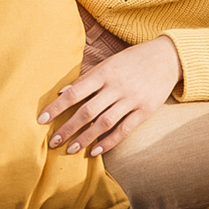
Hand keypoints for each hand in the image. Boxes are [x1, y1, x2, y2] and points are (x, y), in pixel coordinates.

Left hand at [39, 38, 181, 156]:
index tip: (41, 121)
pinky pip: (124, 129)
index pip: (74, 92)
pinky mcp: (145, 111)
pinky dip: (109, 142)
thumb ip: (87, 79)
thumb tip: (62, 92)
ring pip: (104, 123)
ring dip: (85, 138)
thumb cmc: (132, 60)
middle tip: (53, 142)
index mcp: (104, 72)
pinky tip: (95, 151)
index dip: (56, 107)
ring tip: (70, 149)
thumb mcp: (108, 63)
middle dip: (68, 128)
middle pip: (87, 111)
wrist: (167, 57)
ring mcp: (131, 99)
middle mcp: (116, 87)